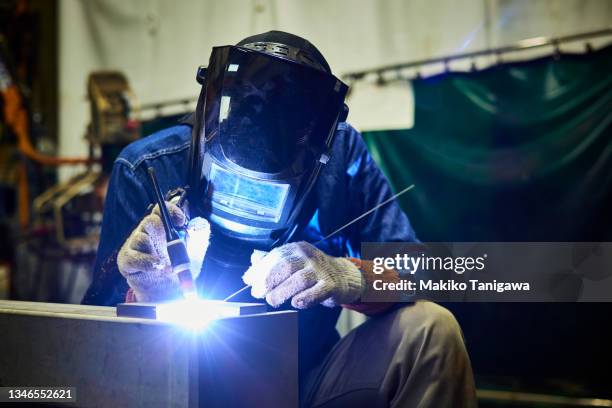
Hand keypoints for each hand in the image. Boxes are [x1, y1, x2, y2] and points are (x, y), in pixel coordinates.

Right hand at [117, 202, 209, 301]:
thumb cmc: (181, 269)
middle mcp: (147, 234)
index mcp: (162, 228)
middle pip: (149, 220)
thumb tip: (197, 224)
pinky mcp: (127, 261)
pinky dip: (146, 261)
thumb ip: (199, 235)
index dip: (170, 210)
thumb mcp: (196, 251)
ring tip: (167, 263)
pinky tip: (158, 266)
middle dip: (162, 229)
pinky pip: (133, 256)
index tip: (182, 220)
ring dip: (155, 249)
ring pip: (140, 237)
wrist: (170, 293)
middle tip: (172, 244)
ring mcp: (135, 247)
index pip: (161, 210)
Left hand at [242, 241, 363, 308]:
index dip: (260, 269)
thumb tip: (253, 260)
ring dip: (282, 292)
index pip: (275, 256)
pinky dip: (303, 299)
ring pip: (299, 280)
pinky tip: (296, 302)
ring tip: (272, 300)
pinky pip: (315, 293)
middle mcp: (309, 256)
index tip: (248, 280)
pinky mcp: (331, 285)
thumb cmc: (312, 270)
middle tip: (258, 293)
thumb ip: (272, 260)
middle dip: (268, 281)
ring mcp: (321, 270)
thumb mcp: (293, 260)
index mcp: (297, 249)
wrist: (344, 276)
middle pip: (285, 266)